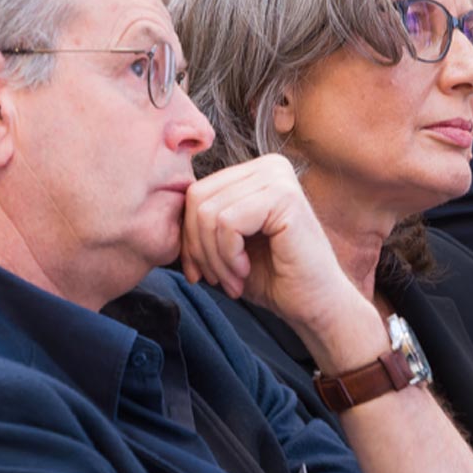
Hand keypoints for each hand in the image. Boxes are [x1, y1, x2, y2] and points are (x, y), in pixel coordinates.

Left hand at [179, 155, 380, 367]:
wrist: (314, 306)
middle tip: (216, 280)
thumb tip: (158, 211)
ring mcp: (278, 177)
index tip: (200, 272)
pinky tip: (245, 271)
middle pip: (197, 199)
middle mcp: (269, 166)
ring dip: (214, 258)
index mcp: (255, 172)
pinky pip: (227, 223)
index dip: (188, 238)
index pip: (196, 193)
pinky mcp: (284, 197)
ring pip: (208, 212)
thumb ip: (200, 223)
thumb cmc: (272, 278)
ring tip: (233, 280)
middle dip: (197, 248)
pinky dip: (227, 256)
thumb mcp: (225, 245)